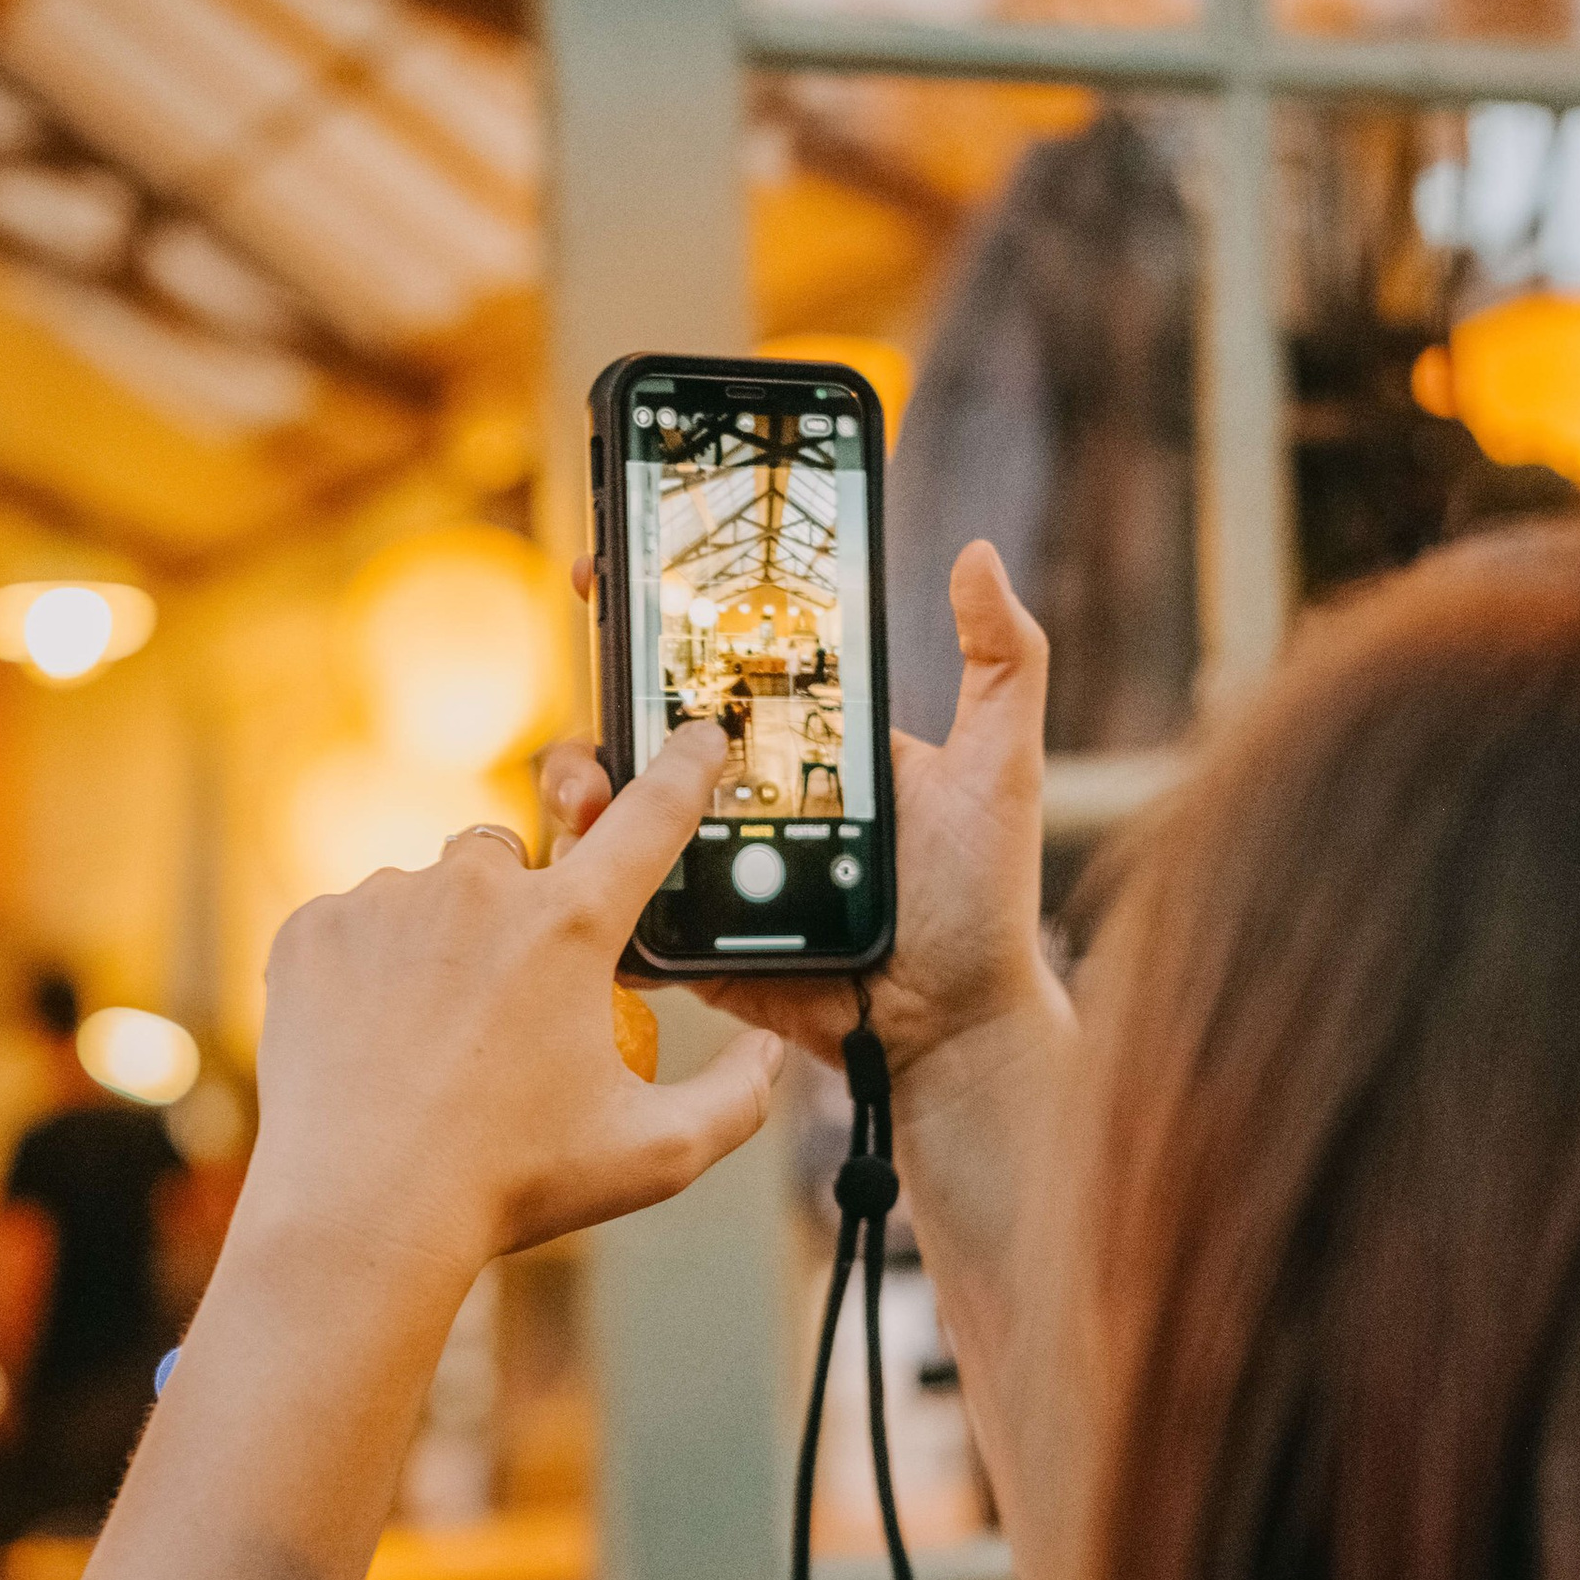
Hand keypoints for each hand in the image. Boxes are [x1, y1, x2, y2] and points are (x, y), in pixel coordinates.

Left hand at [248, 721, 782, 1278]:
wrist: (361, 1218)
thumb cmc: (510, 1188)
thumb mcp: (654, 1156)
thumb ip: (736, 1101)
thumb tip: (766, 1055)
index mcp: (570, 928)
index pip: (650, 818)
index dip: (686, 769)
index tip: (699, 735)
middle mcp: (477, 890)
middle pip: (517, 861)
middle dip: (522, 912)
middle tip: (510, 1009)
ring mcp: (384, 903)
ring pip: (431, 893)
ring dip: (444, 942)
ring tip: (434, 1042)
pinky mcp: (313, 931)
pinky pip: (357, 924)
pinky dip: (371, 970)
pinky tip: (377, 1042)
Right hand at [541, 537, 1054, 1085]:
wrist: (951, 1027)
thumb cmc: (983, 899)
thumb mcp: (998, 765)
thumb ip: (1001, 658)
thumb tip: (978, 553)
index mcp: (796, 741)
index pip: (713, 661)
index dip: (656, 615)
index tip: (615, 571)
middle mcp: (737, 794)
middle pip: (639, 727)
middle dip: (599, 699)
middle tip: (603, 696)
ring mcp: (702, 867)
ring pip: (610, 811)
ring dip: (578, 790)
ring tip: (591, 798)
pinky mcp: (682, 941)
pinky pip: (613, 905)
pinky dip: (583, 887)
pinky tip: (583, 872)